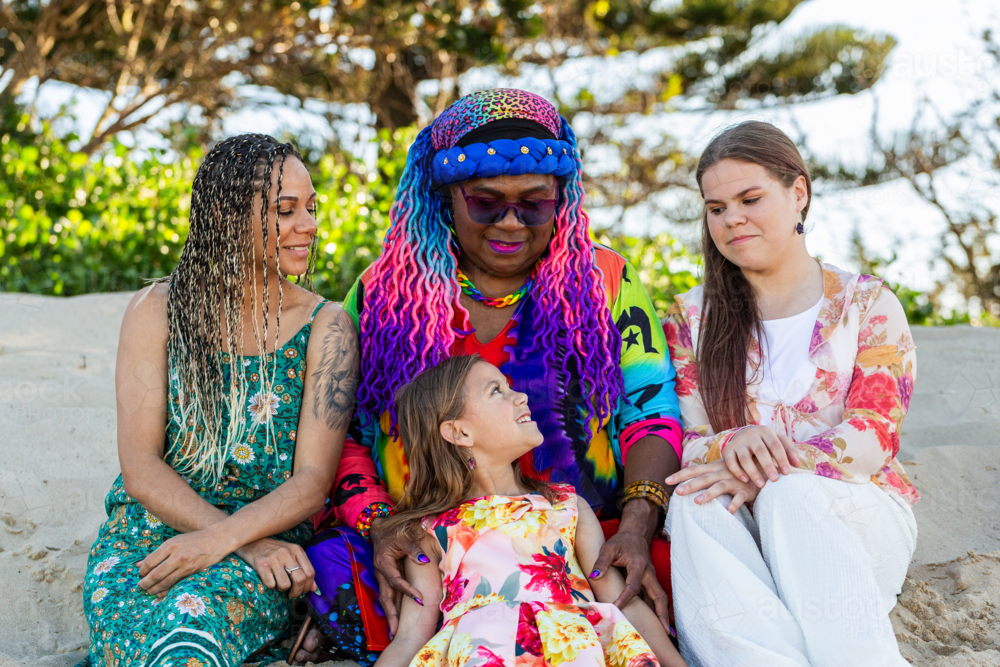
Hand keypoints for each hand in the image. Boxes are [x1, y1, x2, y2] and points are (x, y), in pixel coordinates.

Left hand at [138, 528, 227, 595]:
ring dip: (154, 589)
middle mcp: (177, 556)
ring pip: (165, 582)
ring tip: (148, 591)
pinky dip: (167, 591)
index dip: (142, 571)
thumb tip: (138, 565)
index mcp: (170, 545)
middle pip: (155, 574)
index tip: (141, 574)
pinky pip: (176, 584)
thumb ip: (157, 553)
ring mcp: (186, 565)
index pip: (150, 562)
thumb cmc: (194, 540)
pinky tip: (161, 593)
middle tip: (141, 586)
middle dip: (145, 583)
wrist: (217, 539)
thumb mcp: (174, 541)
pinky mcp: (192, 573)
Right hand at [235, 537, 316, 598]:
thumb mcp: (291, 556)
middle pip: (300, 579)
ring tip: (278, 584)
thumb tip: (315, 589)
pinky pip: (271, 584)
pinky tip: (269, 580)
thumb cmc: (273, 551)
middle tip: (292, 594)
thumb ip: (303, 570)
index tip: (303, 591)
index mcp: (296, 549)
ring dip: (282, 589)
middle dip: (297, 592)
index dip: (308, 586)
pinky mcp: (261, 564)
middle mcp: (286, 552)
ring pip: (285, 584)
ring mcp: (273, 558)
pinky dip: (271, 586)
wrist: (251, 541)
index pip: (310, 572)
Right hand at [372, 522, 427, 636]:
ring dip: (391, 614)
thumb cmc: (394, 530)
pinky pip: (390, 594)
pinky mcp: (387, 577)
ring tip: (396, 631)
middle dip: (391, 614)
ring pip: (386, 598)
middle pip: (385, 596)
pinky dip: (395, 606)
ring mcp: (383, 576)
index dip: (407, 591)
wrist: (381, 527)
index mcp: (383, 562)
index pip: (395, 581)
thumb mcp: (404, 536)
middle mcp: (381, 572)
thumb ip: (414, 549)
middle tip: (396, 631)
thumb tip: (425, 561)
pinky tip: (399, 618)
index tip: (420, 600)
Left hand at [589, 526, 668, 630]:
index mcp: (638, 565)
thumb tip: (594, 577)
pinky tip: (654, 623)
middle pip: (659, 595)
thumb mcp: (608, 548)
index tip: (615, 609)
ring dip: (662, 614)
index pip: (633, 586)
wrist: (635, 536)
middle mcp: (649, 573)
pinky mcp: (650, 582)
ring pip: (660, 598)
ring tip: (664, 633)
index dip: (625, 599)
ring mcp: (651, 578)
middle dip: (661, 613)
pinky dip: (656, 610)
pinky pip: (655, 597)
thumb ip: (601, 562)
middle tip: (664, 632)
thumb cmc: (620, 542)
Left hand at [668, 459, 760, 513]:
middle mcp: (722, 472)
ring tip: (697, 502)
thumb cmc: (737, 470)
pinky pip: (740, 497)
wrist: (763, 466)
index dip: (680, 474)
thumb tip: (685, 481)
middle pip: (704, 478)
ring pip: (720, 486)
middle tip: (678, 492)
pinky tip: (728, 511)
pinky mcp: (746, 490)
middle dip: (691, 485)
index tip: (667, 480)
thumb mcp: (721, 468)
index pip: (694, 469)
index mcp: (714, 467)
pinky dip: (734, 504)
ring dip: (709, 494)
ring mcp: (734, 481)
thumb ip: (706, 474)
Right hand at [722, 426, 799, 487]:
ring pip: (744, 458)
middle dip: (768, 467)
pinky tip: (745, 480)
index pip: (775, 445)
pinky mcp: (727, 449)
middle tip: (775, 480)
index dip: (782, 459)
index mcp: (765, 431)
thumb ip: (789, 451)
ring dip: (753, 472)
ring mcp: (738, 442)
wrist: (744, 434)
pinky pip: (730, 461)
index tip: (786, 473)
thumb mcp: (778, 441)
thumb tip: (797, 464)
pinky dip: (737, 471)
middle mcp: (750, 435)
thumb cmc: (766, 441)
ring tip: (761, 485)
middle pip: (760, 451)